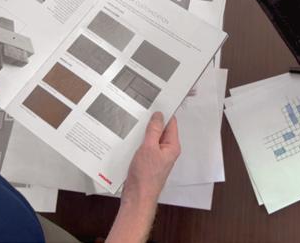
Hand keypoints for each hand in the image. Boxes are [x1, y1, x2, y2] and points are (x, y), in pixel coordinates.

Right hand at [107, 112, 179, 242]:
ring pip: (150, 138)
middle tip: (141, 108)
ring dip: (142, 131)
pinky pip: (144, 146)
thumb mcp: (149, 148)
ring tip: (132, 120)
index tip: (155, 101)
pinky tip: (128, 136)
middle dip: (151, 121)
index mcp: (171, 146)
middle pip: (160, 129)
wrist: (137, 197)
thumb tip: (159, 115)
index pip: (171, 123)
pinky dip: (137, 140)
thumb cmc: (145, 176)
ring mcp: (156, 156)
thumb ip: (154, 130)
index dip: (164, 112)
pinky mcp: (147, 161)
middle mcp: (166, 150)